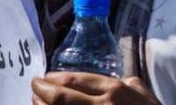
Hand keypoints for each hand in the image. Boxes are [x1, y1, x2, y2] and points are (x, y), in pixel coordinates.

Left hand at [31, 72, 159, 104]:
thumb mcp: (141, 91)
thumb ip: (124, 83)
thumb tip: (109, 80)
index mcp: (114, 90)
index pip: (76, 80)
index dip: (55, 78)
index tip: (45, 76)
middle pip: (61, 96)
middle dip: (41, 89)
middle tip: (34, 85)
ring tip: (35, 99)